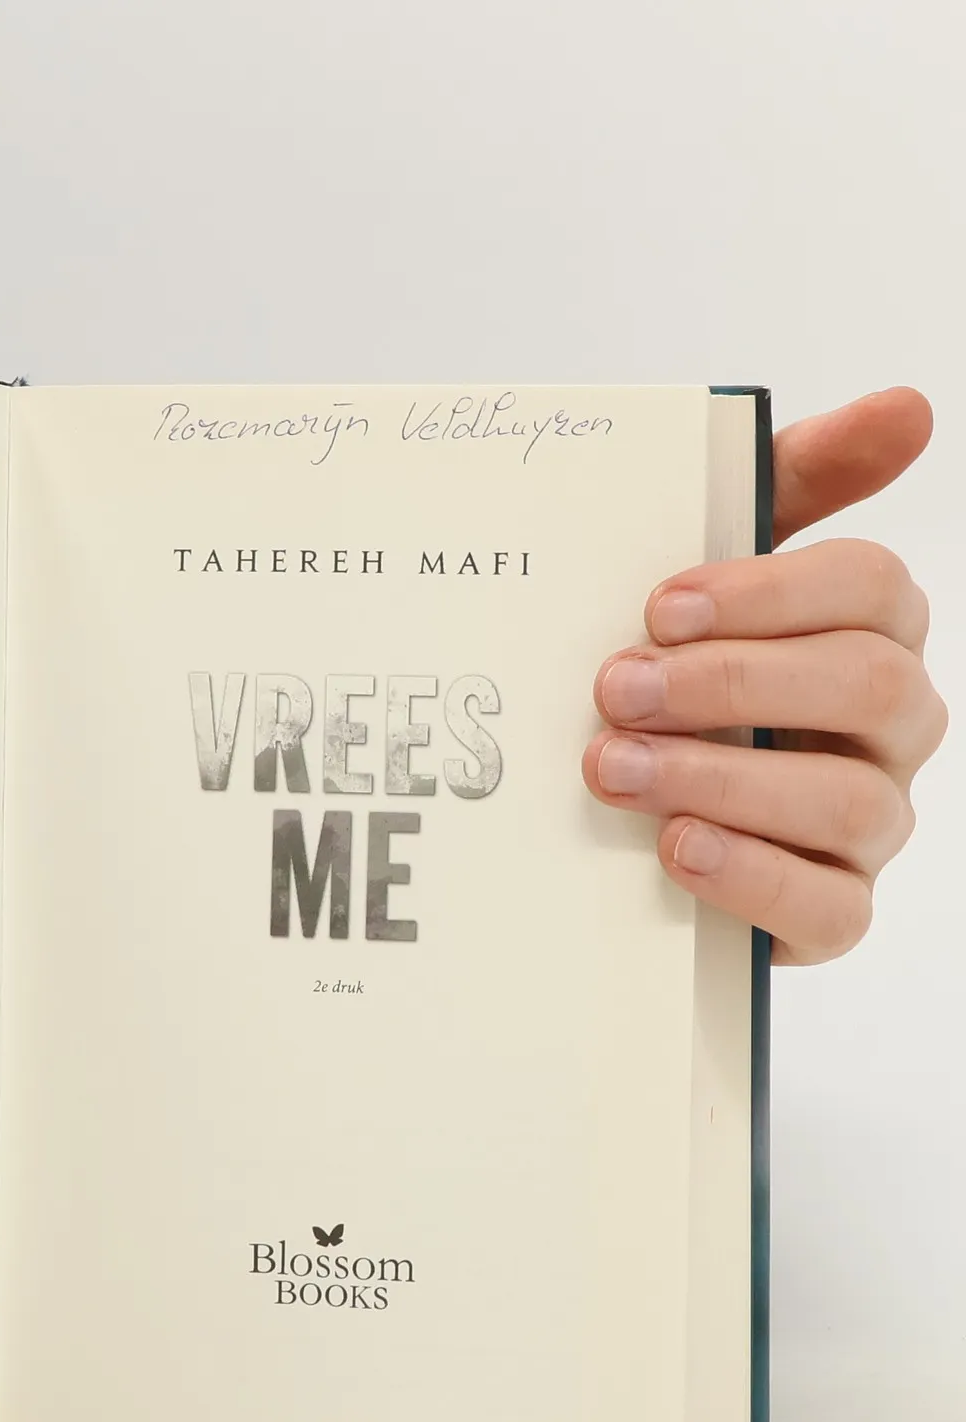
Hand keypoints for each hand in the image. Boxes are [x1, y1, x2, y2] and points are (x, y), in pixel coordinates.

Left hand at [582, 387, 942, 962]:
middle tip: (615, 687)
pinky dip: (750, 877)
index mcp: (870, 632)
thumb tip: (908, 407)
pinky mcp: (833, 912)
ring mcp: (872, 823)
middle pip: (866, 687)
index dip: (770, 593)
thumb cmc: (677, 674)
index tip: (658, 605)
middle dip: (731, 684)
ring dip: (720, 778)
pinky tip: (675, 847)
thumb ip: (789, 484)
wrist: (623, 818)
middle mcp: (894, 725)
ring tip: (613, 768)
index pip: (871, 589)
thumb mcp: (709, 578)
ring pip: (844, 799)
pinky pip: (829, 908)